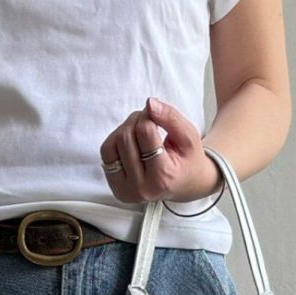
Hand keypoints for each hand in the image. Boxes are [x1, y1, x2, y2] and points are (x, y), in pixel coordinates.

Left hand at [98, 96, 219, 204]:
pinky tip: (131, 145)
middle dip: (136, 122)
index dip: (149, 115)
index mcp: (162, 177)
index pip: (144, 131)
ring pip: (110, 146)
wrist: (185, 184)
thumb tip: (149, 103)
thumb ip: (171, 117)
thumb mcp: (189, 136)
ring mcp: (125, 190)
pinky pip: (106, 155)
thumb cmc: (187, 159)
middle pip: (124, 138)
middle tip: (150, 124)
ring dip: (124, 131)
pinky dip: (115, 143)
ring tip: (140, 135)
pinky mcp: (115, 188)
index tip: (159, 117)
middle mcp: (141, 188)